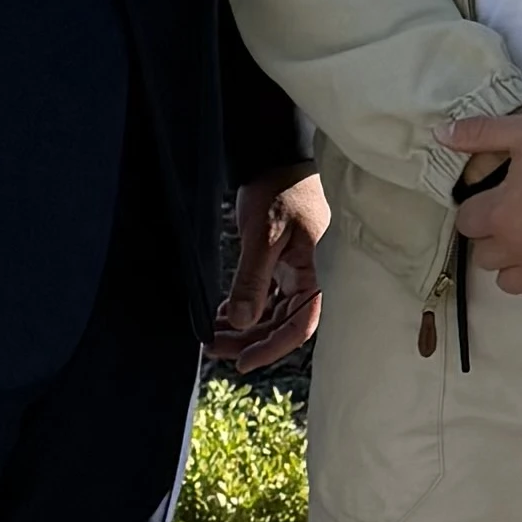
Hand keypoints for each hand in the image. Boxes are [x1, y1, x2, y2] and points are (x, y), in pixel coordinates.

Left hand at [209, 171, 329, 371]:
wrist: (276, 158)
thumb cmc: (279, 190)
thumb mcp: (264, 235)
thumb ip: (252, 279)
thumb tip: (241, 322)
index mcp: (310, 274)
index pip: (298, 326)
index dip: (272, 349)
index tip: (242, 363)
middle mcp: (304, 277)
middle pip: (279, 325)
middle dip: (247, 341)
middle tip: (212, 348)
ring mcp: (290, 271)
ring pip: (268, 313)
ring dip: (242, 328)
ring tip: (211, 335)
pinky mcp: (277, 262)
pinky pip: (262, 296)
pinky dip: (242, 308)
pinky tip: (222, 314)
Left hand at [444, 112, 521, 309]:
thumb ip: (479, 133)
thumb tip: (439, 133)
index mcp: (502, 212)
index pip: (466, 223)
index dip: (478, 210)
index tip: (494, 201)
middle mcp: (520, 247)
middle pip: (485, 256)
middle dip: (495, 239)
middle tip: (516, 220)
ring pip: (510, 284)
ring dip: (516, 267)